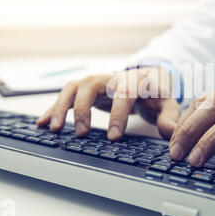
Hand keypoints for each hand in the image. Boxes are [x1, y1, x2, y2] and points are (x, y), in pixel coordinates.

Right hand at [36, 67, 180, 139]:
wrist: (146, 79)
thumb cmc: (155, 93)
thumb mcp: (167, 104)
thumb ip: (169, 118)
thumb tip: (172, 133)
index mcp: (133, 81)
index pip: (124, 93)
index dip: (118, 114)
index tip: (114, 137)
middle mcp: (110, 78)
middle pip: (90, 84)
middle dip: (83, 108)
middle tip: (81, 134)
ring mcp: (95, 82)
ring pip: (73, 87)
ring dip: (61, 106)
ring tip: (53, 129)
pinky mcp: (85, 90)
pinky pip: (65, 95)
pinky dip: (52, 108)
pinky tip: (41, 123)